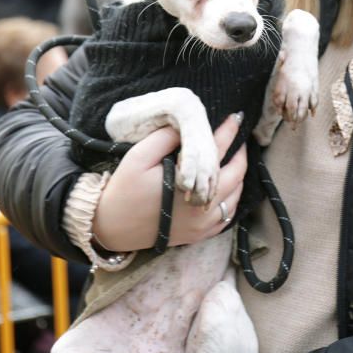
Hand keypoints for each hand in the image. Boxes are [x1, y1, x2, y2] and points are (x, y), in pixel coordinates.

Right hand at [92, 113, 246, 251]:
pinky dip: (232, 199)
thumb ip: (165, 138)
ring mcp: (203, 224)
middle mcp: (202, 206)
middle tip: (239, 138)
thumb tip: (186, 127)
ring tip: (234, 159)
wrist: (112, 227)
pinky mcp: (199, 235)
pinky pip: (226, 217)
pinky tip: (228, 188)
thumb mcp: (139, 156)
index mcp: (189, 184)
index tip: (236, 117)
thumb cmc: (124, 189)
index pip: (216, 151)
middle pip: (235, 175)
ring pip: (235, 197)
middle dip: (240, 153)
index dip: (228, 131)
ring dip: (239, 176)